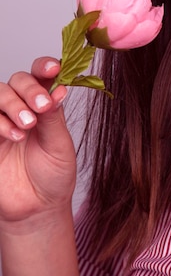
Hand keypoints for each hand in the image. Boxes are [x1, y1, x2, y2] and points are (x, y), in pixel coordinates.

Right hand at [0, 58, 75, 228]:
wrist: (36, 209)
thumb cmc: (53, 175)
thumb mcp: (60, 145)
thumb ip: (54, 117)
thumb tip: (58, 89)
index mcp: (45, 103)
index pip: (42, 75)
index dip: (45, 66)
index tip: (54, 68)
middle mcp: (22, 107)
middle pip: (17, 80)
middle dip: (29, 90)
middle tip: (41, 107)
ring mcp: (2, 121)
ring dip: (13, 104)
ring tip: (27, 125)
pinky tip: (14, 135)